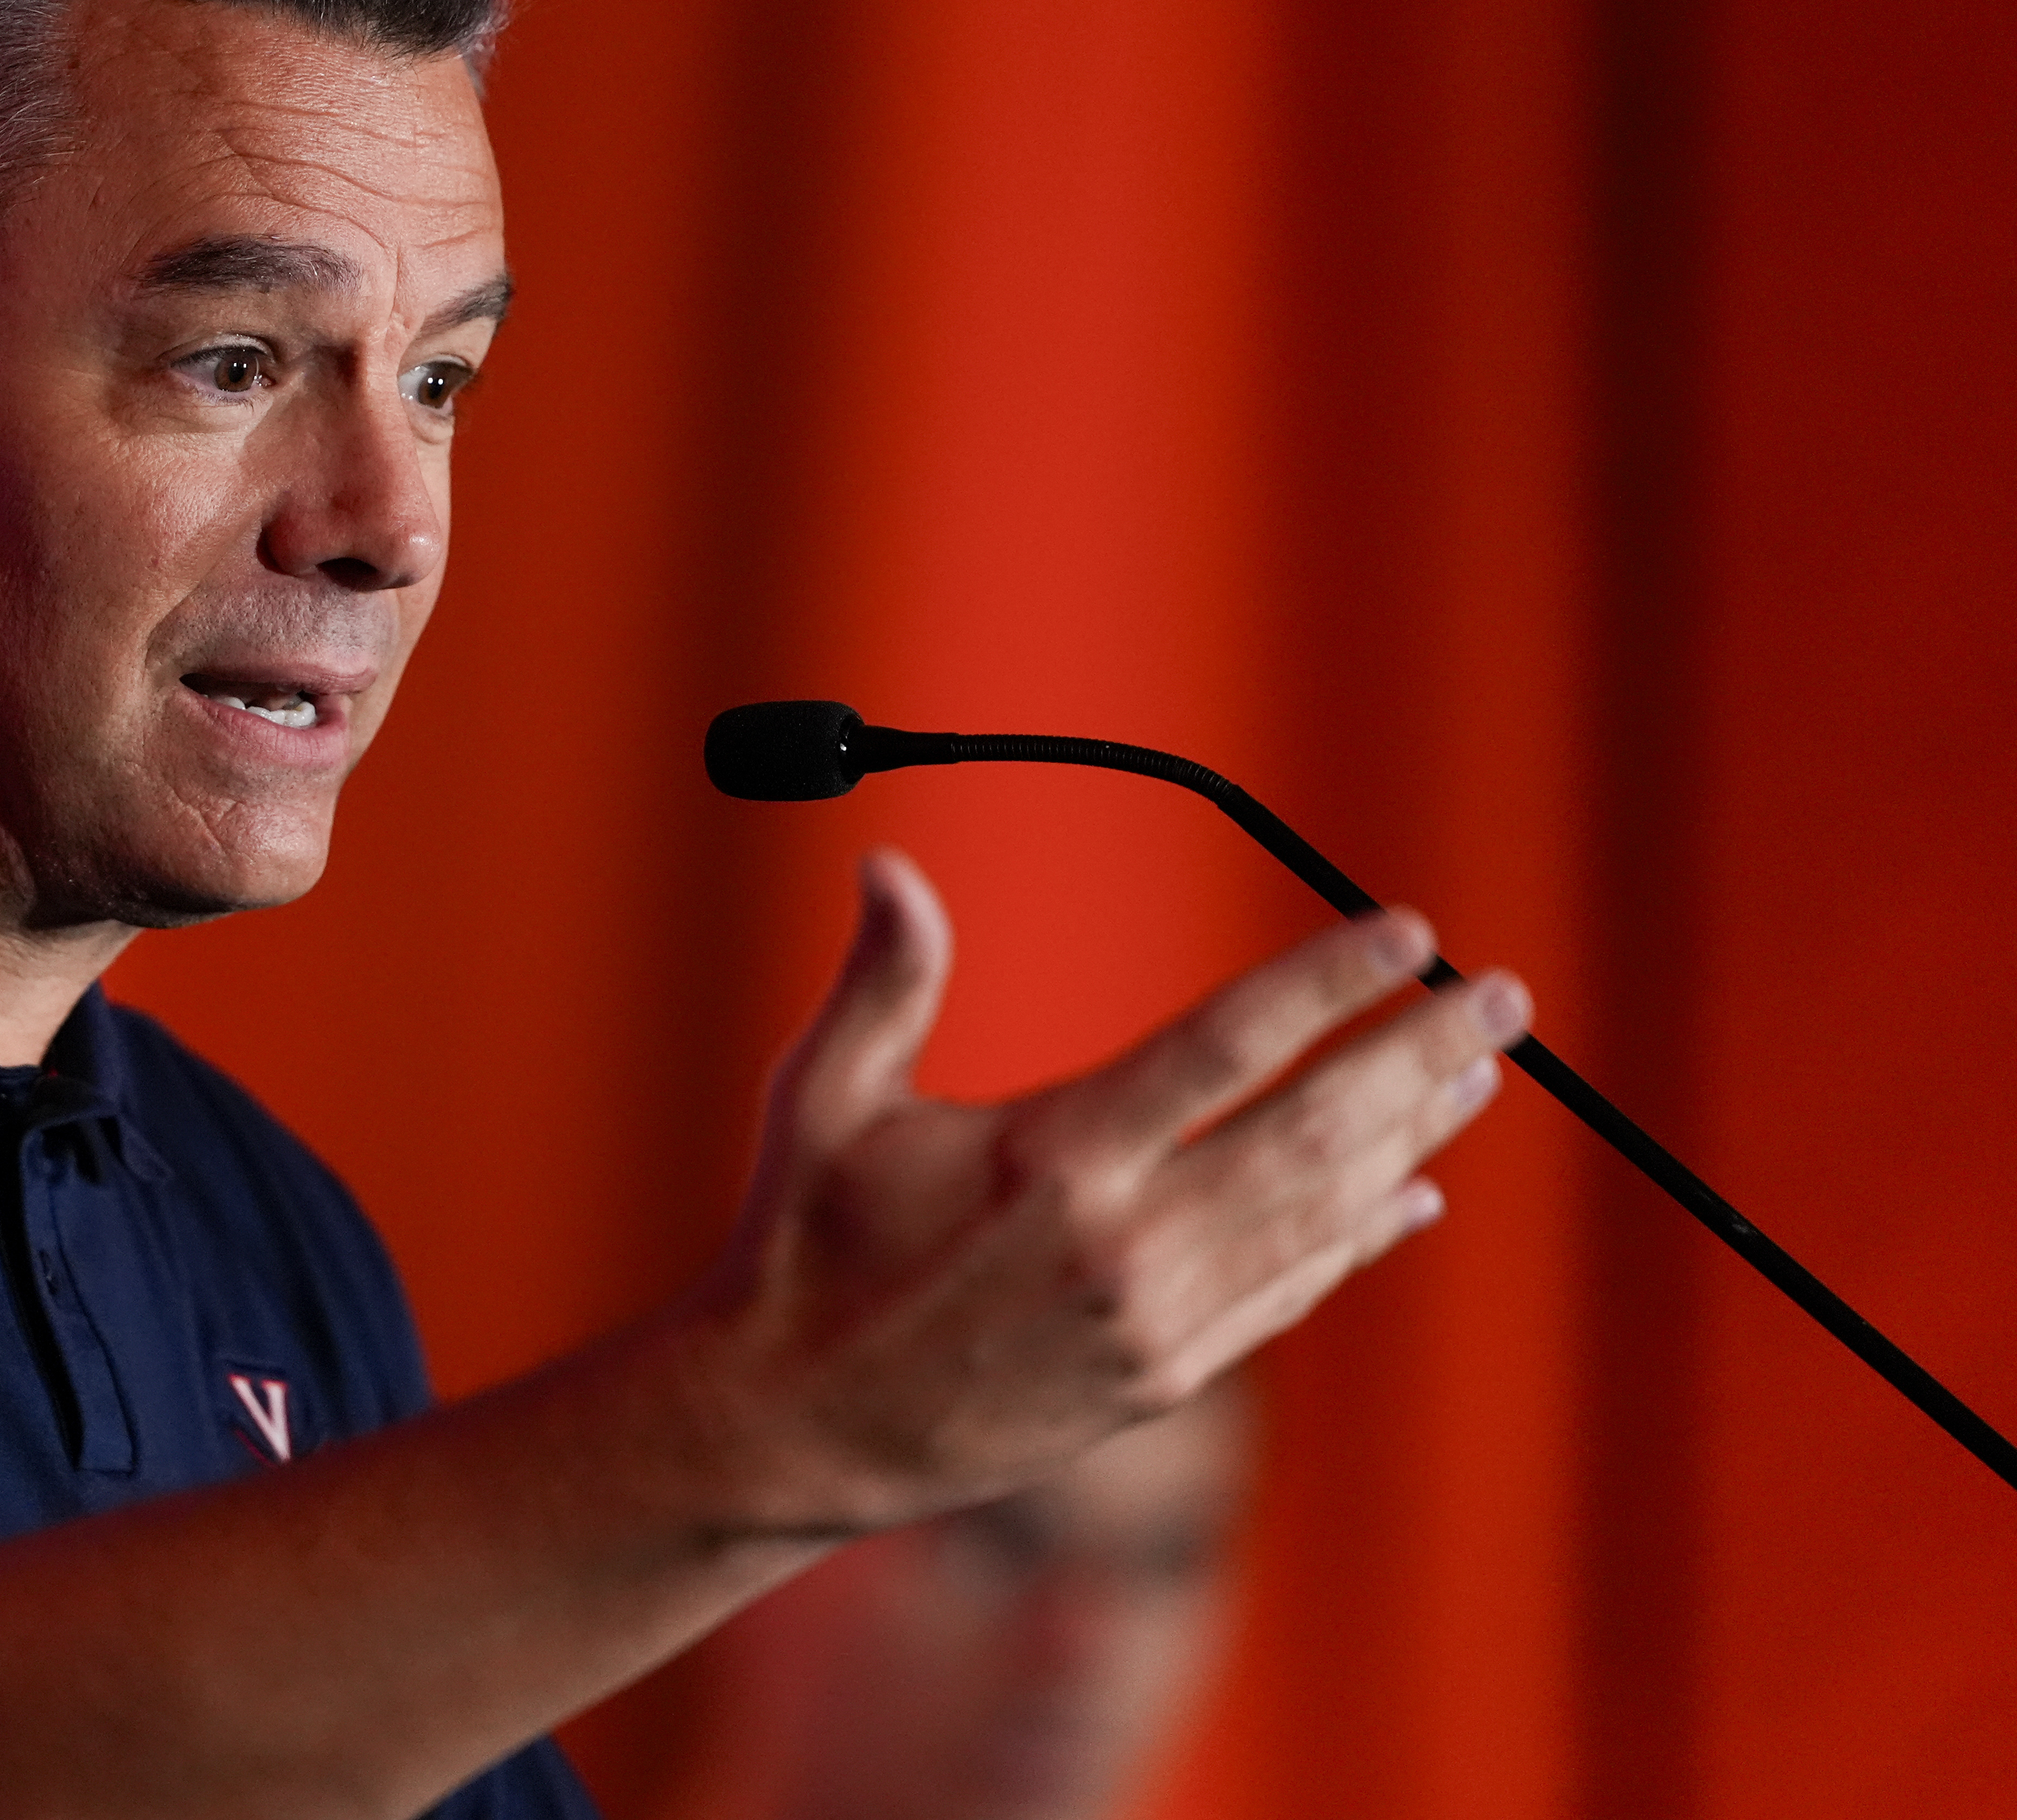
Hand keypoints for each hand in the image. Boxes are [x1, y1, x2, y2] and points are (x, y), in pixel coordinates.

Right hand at [694, 848, 1524, 1534]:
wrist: (794, 1430)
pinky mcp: (1162, 1378)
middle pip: (1314, 1129)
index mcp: (1051, 1157)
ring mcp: (1155, 1320)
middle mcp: (1124, 1241)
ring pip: (1321, 1212)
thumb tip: (889, 864)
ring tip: (1477, 1075)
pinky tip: (1412, 1194)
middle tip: (1499, 998)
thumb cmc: (804, 1248)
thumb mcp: (825, 1101)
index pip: (1228, 1047)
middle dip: (1419, 1056)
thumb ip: (883, 981)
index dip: (1328, 984)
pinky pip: (1291, 1293)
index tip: (1407, 935)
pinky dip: (1361, 1237)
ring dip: (1411, 1137)